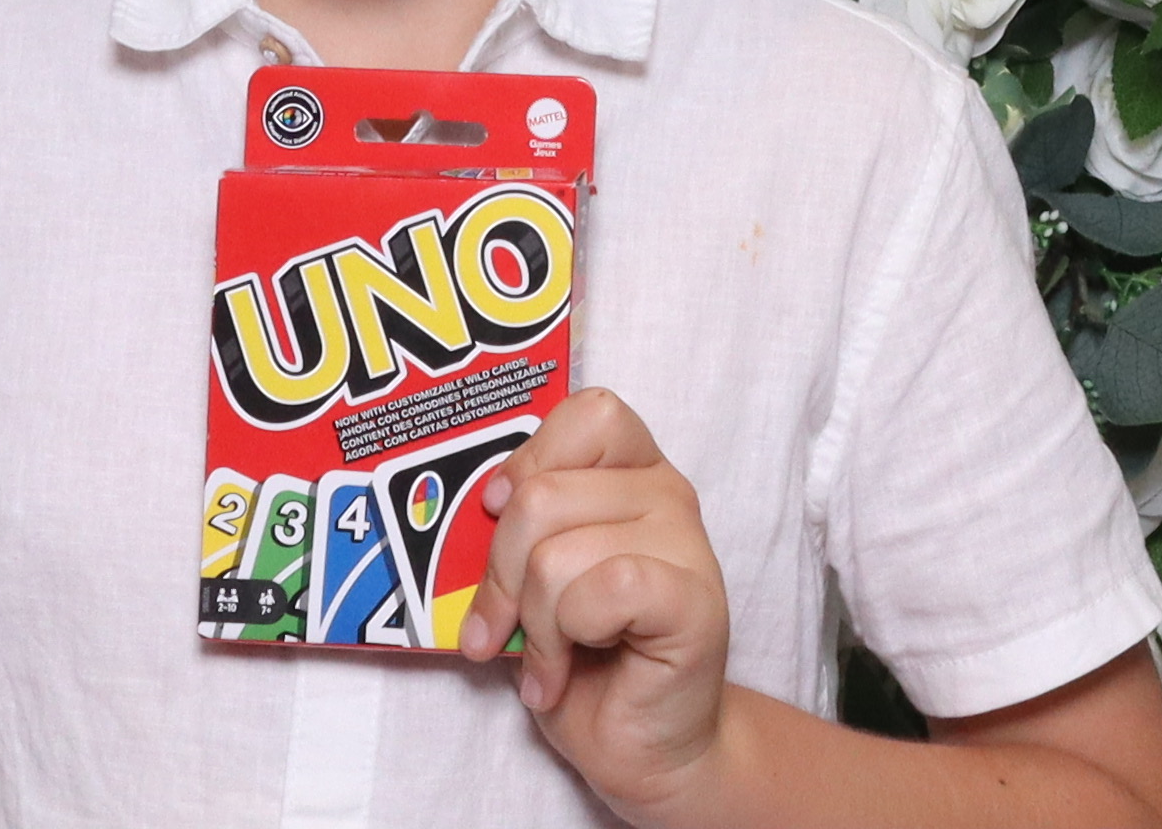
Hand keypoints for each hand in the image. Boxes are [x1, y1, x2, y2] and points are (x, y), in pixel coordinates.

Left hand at [474, 390, 732, 824]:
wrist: (642, 747)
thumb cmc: (583, 659)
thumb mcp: (532, 578)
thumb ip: (516, 529)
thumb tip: (467, 510)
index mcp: (633, 472)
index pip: (585, 414)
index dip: (528, 461)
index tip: (497, 515)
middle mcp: (666, 494)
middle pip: (542, 495)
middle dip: (502, 575)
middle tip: (502, 629)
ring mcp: (688, 545)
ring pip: (557, 553)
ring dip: (531, 625)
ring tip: (544, 660)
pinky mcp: (695, 602)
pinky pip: (601, 590)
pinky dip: (562, 641)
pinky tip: (561, 675)